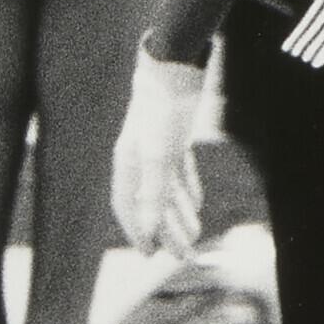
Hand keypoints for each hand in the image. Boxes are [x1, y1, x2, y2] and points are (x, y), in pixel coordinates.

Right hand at [111, 40, 207, 257]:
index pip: (127, 207)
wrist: (176, 68)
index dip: (138, 231)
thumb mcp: (160, 157)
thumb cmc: (163, 111)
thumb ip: (154, 194)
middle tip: (183, 255)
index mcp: (127, 164)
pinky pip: (179, 171)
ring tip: (194, 236)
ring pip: (167, 190)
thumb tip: (149, 231)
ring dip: (180, 214)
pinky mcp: (174, 137)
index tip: (151, 255)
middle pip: (151, 203)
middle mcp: (138, 158)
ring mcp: (156, 147)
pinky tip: (197, 203)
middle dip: (166, 230)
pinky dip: (187, 189)